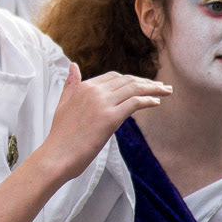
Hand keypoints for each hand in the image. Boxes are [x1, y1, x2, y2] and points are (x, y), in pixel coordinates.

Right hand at [45, 63, 170, 177]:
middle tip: (162, 87)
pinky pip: (134, 103)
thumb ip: (71, 84)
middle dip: (146, 82)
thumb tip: (73, 65)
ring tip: (166, 91)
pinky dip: (148, 100)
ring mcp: (102, 104)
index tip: (143, 84)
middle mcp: (93, 91)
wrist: (56, 156)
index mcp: (83, 87)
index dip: (131, 79)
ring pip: (133, 89)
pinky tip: (157, 102)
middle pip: (127, 80)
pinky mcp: (110, 118)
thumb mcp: (63, 104)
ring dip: (153, 89)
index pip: (113, 77)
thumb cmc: (60, 135)